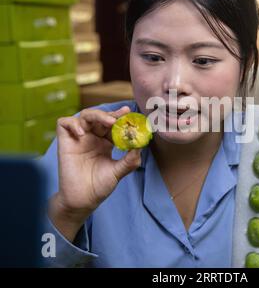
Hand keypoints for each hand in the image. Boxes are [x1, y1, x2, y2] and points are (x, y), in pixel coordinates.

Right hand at [49, 106, 141, 240]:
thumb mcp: (118, 171)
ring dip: (97, 115)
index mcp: (105, 142)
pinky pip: (64, 124)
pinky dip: (73, 124)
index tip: (129, 112)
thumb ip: (130, 159)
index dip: (120, 117)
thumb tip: (141, 146)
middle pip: (100, 116)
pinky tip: (83, 134)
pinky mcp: (65, 142)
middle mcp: (92, 137)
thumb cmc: (100, 186)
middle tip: (121, 116)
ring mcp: (78, 138)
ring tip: (109, 122)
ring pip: (85, 116)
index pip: (112, 124)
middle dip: (111, 114)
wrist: (82, 200)